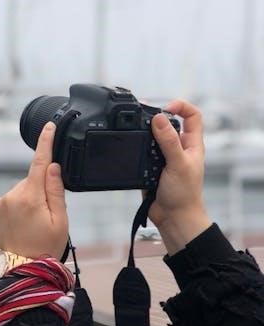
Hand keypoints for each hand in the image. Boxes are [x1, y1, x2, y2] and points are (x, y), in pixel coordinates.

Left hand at [0, 122, 68, 259]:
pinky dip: (14, 210)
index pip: (40, 162)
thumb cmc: (43, 250)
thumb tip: (52, 167)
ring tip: (29, 228)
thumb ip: (56, 192)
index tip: (49, 126)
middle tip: (44, 218)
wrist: (17, 274)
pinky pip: (7, 203)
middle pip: (30, 181)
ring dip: (26, 202)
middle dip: (39, 191)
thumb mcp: (60, 222)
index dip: (45, 142)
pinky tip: (18, 229)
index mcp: (30, 197)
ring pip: (18, 193)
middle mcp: (10, 196)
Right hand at [149, 99, 211, 253]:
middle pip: (169, 123)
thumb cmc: (184, 195)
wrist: (173, 218)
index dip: (181, 106)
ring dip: (145, 135)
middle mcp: (179, 148)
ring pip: (152, 137)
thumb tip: (159, 118)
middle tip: (143, 118)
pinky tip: (133, 152)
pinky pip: (142, 151)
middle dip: (156, 119)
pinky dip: (136, 150)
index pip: (193, 116)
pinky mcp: (151, 166)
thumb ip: (169, 141)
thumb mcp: (178, 164)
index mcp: (192, 144)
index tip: (166, 108)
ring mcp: (165, 157)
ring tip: (138, 135)